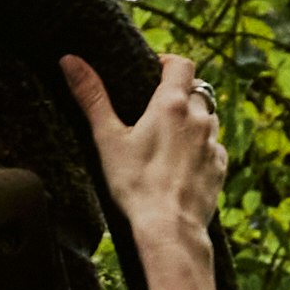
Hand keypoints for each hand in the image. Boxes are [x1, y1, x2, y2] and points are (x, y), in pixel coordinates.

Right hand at [61, 52, 224, 263]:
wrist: (169, 229)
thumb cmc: (135, 185)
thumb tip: (69, 60)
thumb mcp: (107, 139)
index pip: (181, 63)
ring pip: (207, 118)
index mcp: (172, 104)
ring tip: (168, 140)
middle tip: (155, 111)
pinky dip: (200, 148)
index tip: (154, 71)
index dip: (168, 63)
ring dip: (192, 121)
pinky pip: (213, 147)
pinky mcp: (219, 166)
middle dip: (179, 94)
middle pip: (195, 90)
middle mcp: (199, 118)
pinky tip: (181, 165)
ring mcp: (213, 143)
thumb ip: (92, 97)